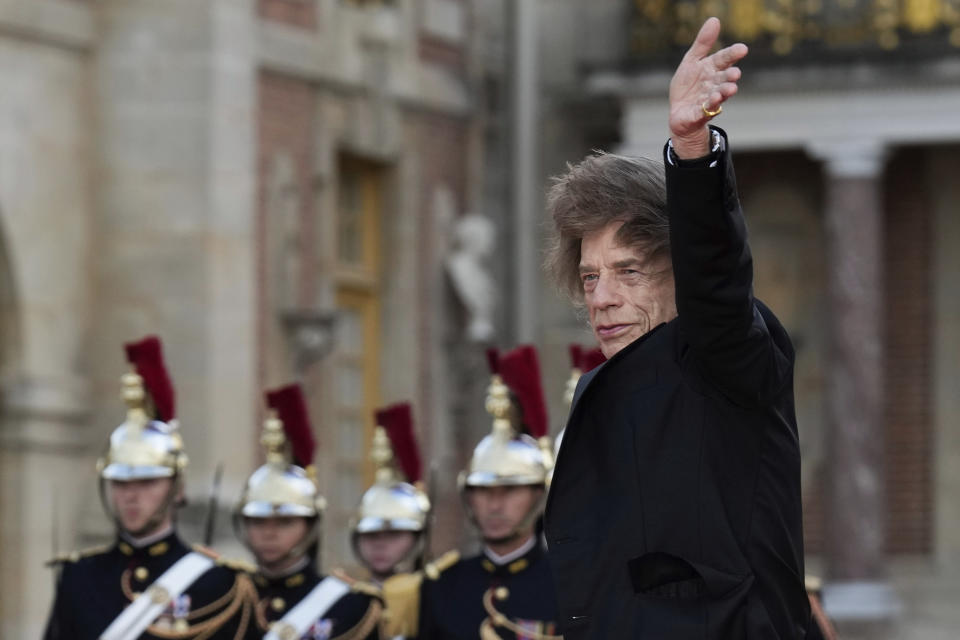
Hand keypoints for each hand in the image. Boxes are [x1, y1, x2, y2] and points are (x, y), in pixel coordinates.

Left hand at [668, 17, 747, 158]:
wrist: (679, 114)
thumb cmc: (688, 86)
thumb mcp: (691, 61)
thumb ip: (702, 43)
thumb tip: (715, 19)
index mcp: (712, 69)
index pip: (723, 59)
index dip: (732, 54)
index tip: (742, 49)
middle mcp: (714, 84)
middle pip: (724, 78)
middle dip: (730, 76)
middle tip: (735, 74)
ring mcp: (709, 100)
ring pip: (719, 95)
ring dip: (724, 92)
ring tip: (730, 88)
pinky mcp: (701, 114)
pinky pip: (707, 110)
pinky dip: (710, 106)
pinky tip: (714, 101)